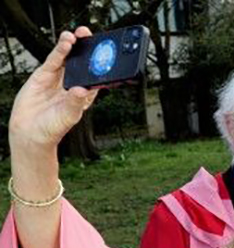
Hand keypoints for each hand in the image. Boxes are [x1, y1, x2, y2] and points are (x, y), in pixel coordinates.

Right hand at [9, 28, 97, 152]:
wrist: (30, 131)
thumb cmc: (53, 127)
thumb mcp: (68, 115)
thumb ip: (75, 102)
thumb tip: (82, 90)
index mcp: (85, 94)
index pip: (96, 75)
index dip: (102, 63)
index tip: (108, 52)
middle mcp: (73, 83)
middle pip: (83, 63)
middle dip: (87, 49)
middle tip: (92, 36)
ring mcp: (58, 78)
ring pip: (68, 58)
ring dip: (73, 46)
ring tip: (78, 36)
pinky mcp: (44, 75)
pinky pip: (54, 60)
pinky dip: (60, 51)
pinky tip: (66, 43)